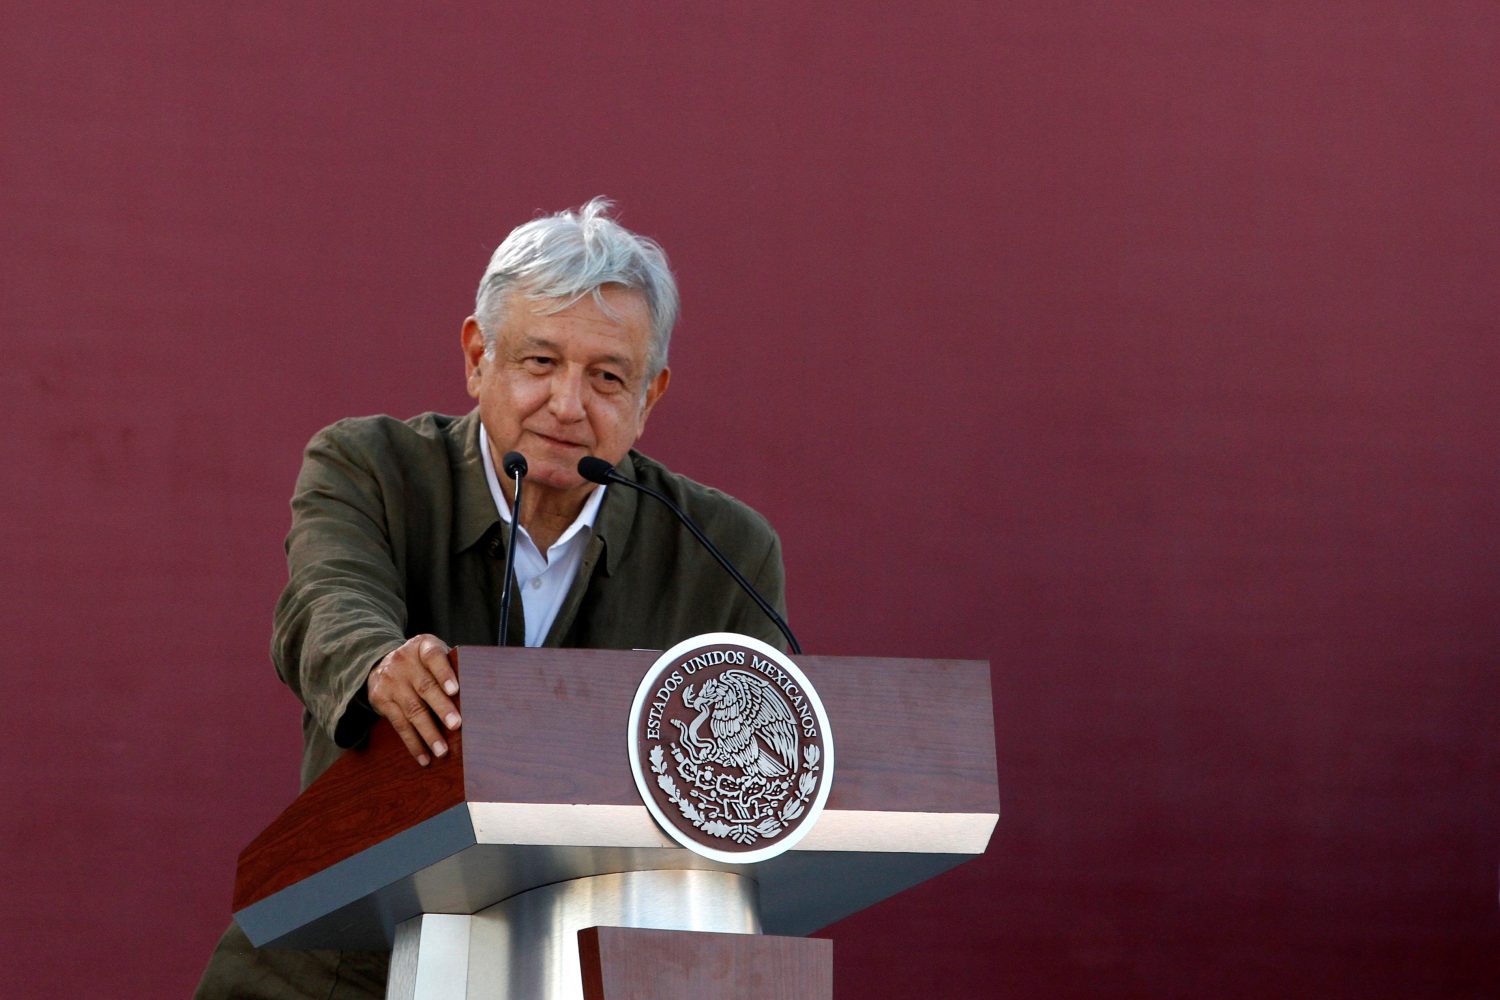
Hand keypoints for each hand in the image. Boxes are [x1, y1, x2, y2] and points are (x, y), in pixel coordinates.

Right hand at [366, 634, 461, 765]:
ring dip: (428, 733)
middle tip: (456, 725)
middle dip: (441, 708)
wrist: (379, 662)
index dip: (445, 673)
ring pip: (412, 710)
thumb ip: (451, 666)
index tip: (455, 690)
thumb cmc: (421, 662)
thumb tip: (478, 694)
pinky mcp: (380, 699)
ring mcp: (390, 681)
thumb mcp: (433, 654)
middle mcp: (403, 661)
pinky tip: (424, 756)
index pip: (434, 657)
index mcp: (422, 646)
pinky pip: (399, 725)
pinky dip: (413, 743)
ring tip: (442, 751)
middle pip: (425, 687)